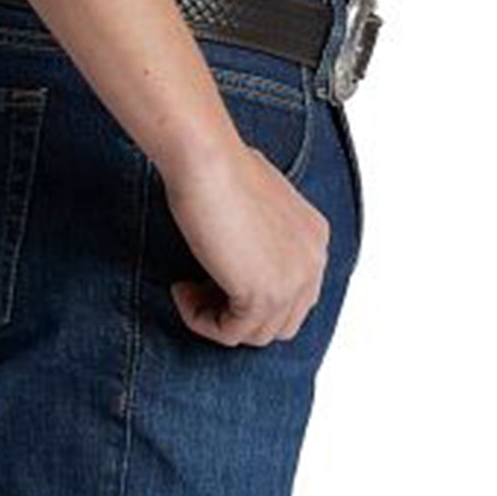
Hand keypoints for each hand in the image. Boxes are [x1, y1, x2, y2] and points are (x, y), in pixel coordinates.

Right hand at [162, 136, 330, 346]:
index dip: (252, 300)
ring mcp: (292, 282)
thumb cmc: (221, 170)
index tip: (215, 282)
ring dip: (215, 319)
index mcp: (314, 240)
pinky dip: (200, 320)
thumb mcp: (256, 209)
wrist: (207, 160)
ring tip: (187, 288)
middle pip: (279, 325)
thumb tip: (240, 271)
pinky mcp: (264, 295)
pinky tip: (182, 290)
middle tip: (201, 290)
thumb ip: (262, 245)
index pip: (293, 300)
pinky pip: (229, 334)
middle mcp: (312, 263)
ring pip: (255, 335)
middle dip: (238, 316)